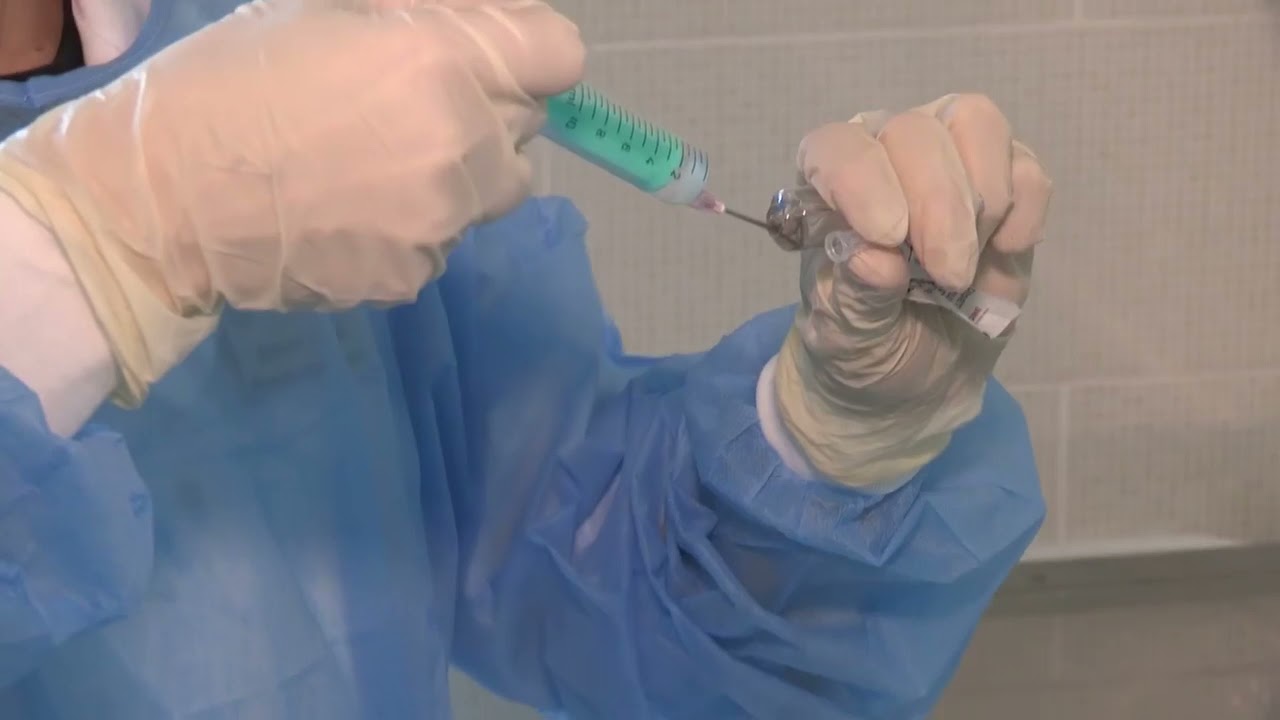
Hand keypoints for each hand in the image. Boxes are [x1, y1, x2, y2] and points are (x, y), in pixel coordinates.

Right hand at [0, 0, 583, 403]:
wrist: (158, 198)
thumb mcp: (328, 13)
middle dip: (489, 114)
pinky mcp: (416, 275)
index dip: (529, 53)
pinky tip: (353, 214)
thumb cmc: (229, 83)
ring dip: (463, 174)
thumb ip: (428, 18)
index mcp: (440, 59)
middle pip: (529, 127)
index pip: (559, 57)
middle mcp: (461, 142)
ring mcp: (442, 218)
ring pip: (496, 191)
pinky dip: (418, 227)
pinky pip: (447, 240)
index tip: (495, 61)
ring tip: (379, 166)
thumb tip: (490, 22)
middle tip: (412, 111)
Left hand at [773, 94, 1052, 486]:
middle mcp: (884, 153)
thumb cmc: (864, 346)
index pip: (837, 148)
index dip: (863, 181)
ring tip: (967, 267)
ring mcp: (949, 157)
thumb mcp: (847, 338)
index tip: (888, 237)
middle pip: (915, 132)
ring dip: (983, 199)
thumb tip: (874, 256)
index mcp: (827, 185)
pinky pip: (1026, 168)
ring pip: (975, 124)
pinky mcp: (1006, 182)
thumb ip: (855, 296)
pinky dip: (1025, 212)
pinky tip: (1005, 253)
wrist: (915, 380)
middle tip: (948, 276)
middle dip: (939, 206)